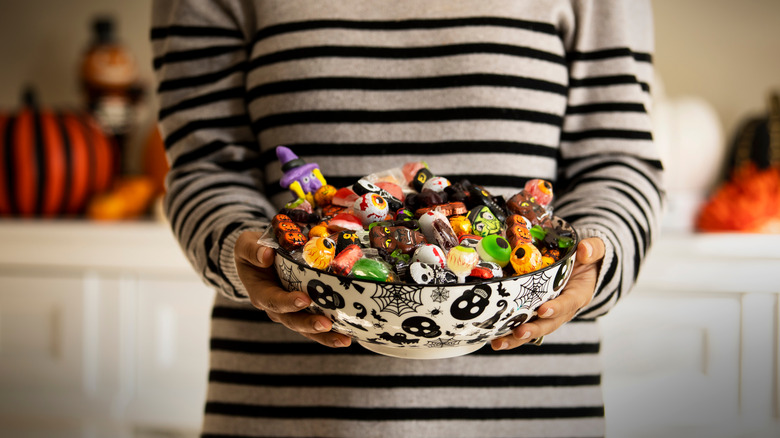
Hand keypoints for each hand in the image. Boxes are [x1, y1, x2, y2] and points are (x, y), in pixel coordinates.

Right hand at [234, 230, 351, 347]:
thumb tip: (265, 255)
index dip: (287, 302)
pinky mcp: (306, 310)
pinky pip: (318, 321)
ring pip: (307, 328)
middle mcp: (276, 307)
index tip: (303, 299)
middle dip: (310, 324)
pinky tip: (350, 334)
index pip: (272, 300)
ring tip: (344, 339)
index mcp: (261, 292)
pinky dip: (333, 330)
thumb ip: (251, 250)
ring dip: (326, 336)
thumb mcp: (245, 244)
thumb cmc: (253, 250)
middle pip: (292, 320)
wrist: (261, 256)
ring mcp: (292, 311)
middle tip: (327, 325)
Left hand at [490, 237, 605, 350]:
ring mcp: (548, 312)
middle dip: (533, 330)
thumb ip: (593, 249)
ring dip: (515, 338)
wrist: (585, 267)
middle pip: (548, 324)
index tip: (543, 309)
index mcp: (578, 294)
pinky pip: (522, 323)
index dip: (557, 308)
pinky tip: (492, 336)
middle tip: (518, 333)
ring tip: (499, 343)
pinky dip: (508, 331)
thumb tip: (584, 250)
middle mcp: (563, 308)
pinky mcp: (535, 312)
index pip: (568, 303)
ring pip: (533, 328)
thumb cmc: (588, 260)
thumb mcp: (596, 251)